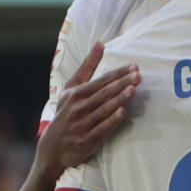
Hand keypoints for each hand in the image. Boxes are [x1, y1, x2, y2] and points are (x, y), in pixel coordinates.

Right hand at [39, 41, 139, 178]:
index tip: (133, 67)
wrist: (52, 147)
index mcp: (76, 94)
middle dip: (121, 84)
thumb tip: (100, 43)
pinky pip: (101, 129)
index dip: (117, 74)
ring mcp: (82, 124)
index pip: (100, 81)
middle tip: (137, 76)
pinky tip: (122, 112)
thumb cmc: (66, 113)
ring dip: (118, 99)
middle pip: (103, 93)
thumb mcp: (71, 88)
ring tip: (133, 90)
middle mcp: (78, 108)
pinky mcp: (86, 140)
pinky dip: (111, 120)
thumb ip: (87, 67)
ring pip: (103, 109)